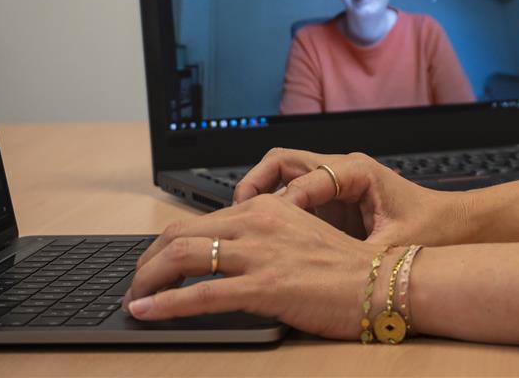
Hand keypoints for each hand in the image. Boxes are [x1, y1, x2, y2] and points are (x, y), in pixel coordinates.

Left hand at [121, 193, 378, 335]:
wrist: (384, 284)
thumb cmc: (349, 270)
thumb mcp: (301, 239)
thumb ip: (266, 240)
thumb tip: (230, 258)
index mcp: (268, 208)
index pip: (200, 221)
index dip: (166, 245)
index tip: (153, 266)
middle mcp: (259, 222)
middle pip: (180, 233)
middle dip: (147, 261)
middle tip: (137, 285)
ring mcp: (261, 253)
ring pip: (181, 256)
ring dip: (147, 280)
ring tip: (134, 299)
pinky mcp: (264, 286)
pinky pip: (200, 293)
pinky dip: (164, 303)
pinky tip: (145, 311)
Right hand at [233, 148, 468, 246]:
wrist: (456, 225)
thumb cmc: (433, 228)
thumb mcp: (392, 248)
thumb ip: (354, 256)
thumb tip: (319, 271)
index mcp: (358, 171)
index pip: (304, 179)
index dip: (281, 205)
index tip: (265, 227)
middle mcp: (343, 169)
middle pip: (282, 161)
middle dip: (255, 183)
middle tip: (237, 214)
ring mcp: (334, 183)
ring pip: (282, 174)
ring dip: (260, 193)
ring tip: (242, 224)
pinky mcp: (332, 201)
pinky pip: (291, 195)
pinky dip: (273, 209)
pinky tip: (264, 236)